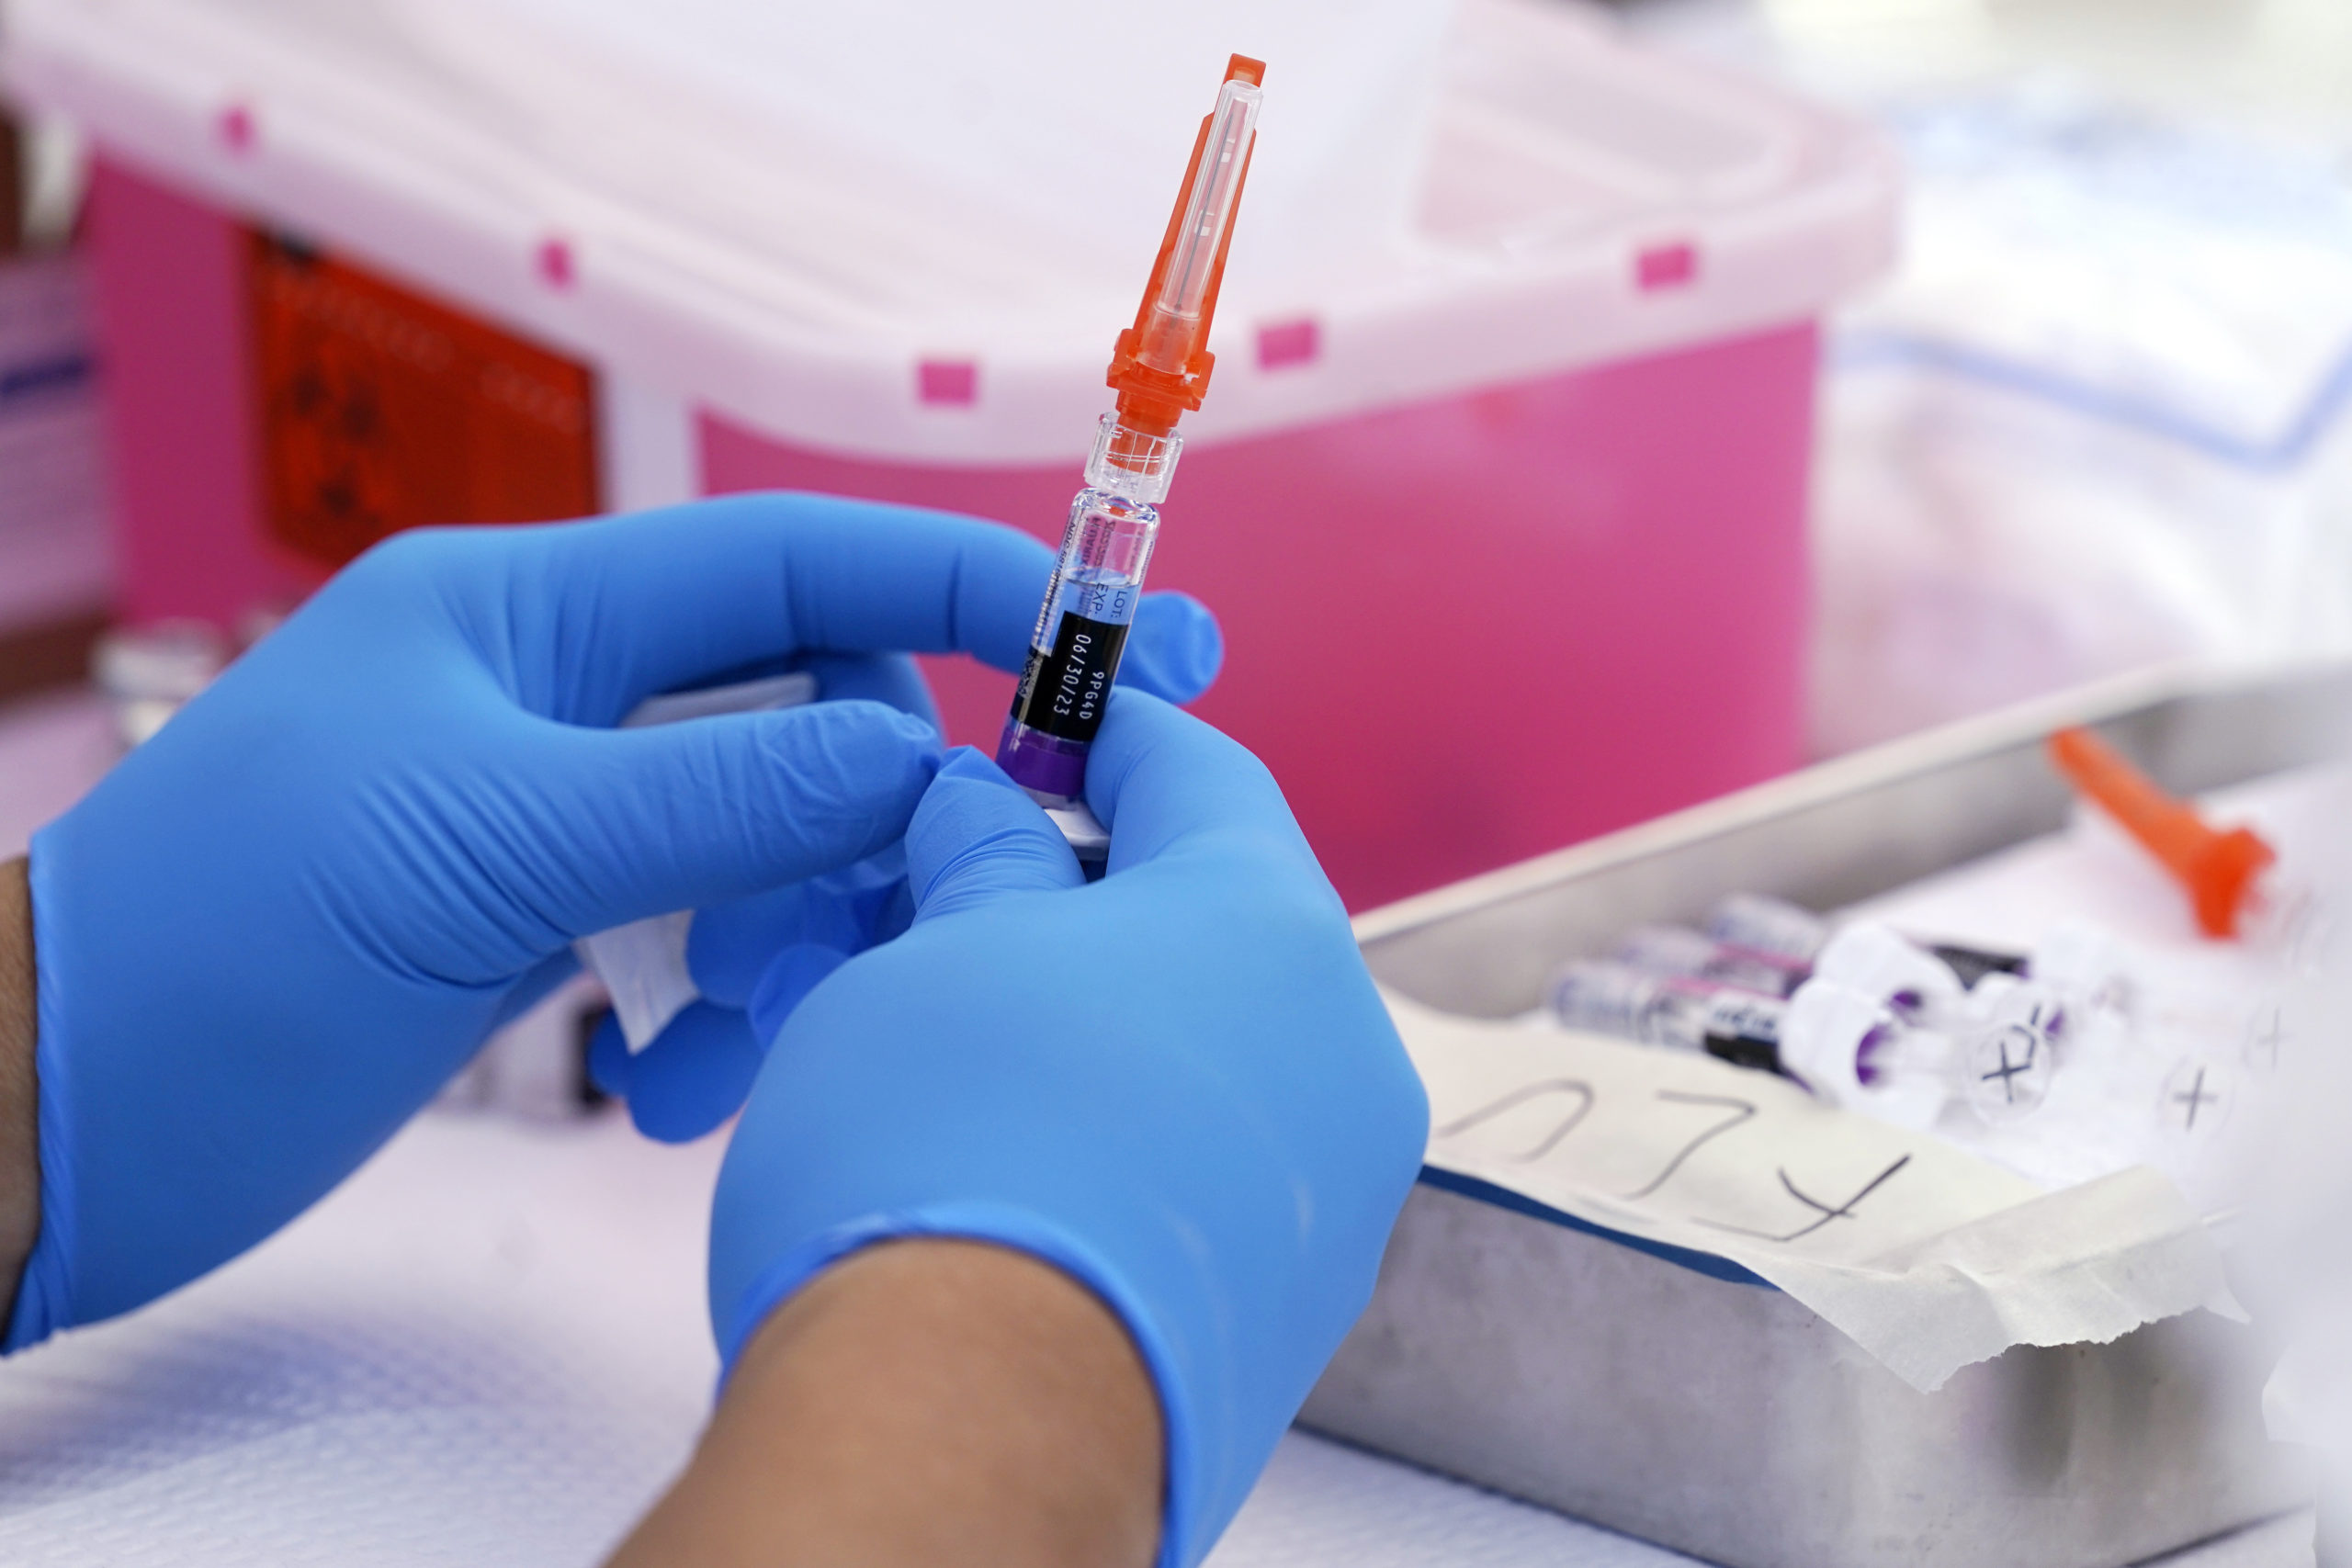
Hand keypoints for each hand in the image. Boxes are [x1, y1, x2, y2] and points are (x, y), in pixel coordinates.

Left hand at [7, 494, 1206, 1345]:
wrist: (69, 1116)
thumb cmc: (223, 948)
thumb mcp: (488, 846)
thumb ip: (722, 795)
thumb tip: (920, 755)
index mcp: (529, 613)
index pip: (793, 563)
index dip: (963, 588)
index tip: (1117, 634)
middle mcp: (557, 698)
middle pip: (805, 717)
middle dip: (866, 824)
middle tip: (906, 927)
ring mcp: (555, 813)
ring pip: (768, 843)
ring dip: (788, 944)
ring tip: (719, 1047)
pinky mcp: (548, 923)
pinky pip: (705, 938)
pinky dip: (721, 1010)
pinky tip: (668, 1085)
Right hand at [703, 695, 1428, 1565]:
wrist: (958, 1445)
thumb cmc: (941, 1173)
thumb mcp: (930, 953)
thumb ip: (981, 859)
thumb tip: (990, 822)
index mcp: (1272, 928)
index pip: (1199, 773)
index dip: (1106, 738)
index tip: (1051, 732)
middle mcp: (1340, 1058)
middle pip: (1211, 927)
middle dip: (1080, 903)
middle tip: (962, 906)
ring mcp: (1330, 1200)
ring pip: (1207, 1058)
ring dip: (1095, 1029)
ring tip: (957, 1050)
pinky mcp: (1287, 1313)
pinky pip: (1207, 1174)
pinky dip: (1121, 1141)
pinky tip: (1009, 1165)